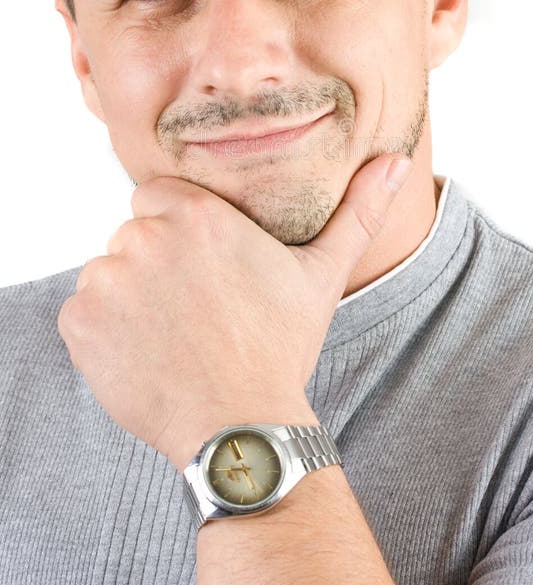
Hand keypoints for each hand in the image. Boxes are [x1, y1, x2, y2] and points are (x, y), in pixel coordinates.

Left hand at [57, 154, 410, 470]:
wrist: (240, 425)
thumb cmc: (280, 347)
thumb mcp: (322, 274)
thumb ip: (358, 210)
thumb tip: (399, 159)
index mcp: (198, 214)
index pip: (160, 197)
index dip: (180, 230)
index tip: (203, 268)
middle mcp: (145, 236)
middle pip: (133, 233)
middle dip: (155, 263)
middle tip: (194, 307)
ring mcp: (108, 279)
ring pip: (107, 271)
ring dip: (128, 296)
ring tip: (172, 333)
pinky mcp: (80, 322)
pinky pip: (82, 311)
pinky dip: (103, 331)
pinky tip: (144, 354)